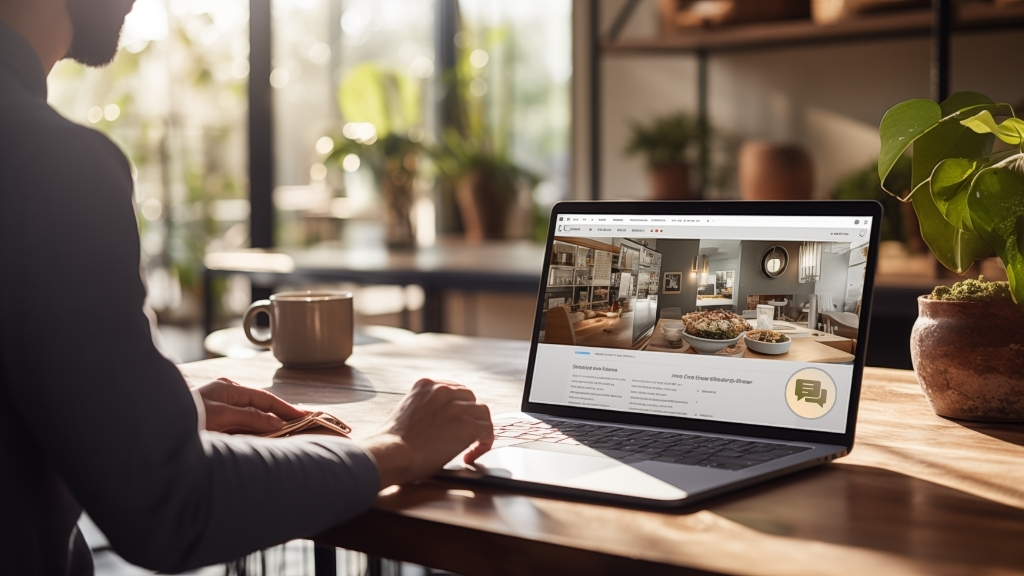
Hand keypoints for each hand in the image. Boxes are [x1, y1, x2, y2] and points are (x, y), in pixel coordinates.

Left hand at [197, 378, 307, 433]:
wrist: (154, 429)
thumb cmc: (186, 416)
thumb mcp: (222, 415)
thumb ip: (250, 417)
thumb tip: (278, 422)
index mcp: (228, 389)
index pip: (264, 399)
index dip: (285, 408)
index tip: (305, 416)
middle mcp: (224, 396)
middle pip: (259, 406)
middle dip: (279, 414)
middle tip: (300, 423)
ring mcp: (218, 409)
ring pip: (249, 416)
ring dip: (266, 423)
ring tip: (285, 431)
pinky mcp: (212, 423)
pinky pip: (239, 425)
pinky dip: (252, 430)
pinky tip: (258, 437)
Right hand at [355, 379, 492, 487]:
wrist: (391, 454)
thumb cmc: (392, 444)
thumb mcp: (408, 413)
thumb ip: (426, 409)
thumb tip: (443, 423)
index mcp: (425, 384)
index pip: (453, 389)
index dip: (458, 407)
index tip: (455, 422)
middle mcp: (442, 389)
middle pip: (470, 398)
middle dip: (469, 416)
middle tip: (464, 436)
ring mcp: (456, 406)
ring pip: (482, 413)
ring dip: (478, 429)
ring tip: (469, 448)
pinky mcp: (467, 424)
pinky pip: (487, 430)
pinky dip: (484, 444)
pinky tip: (469, 456)